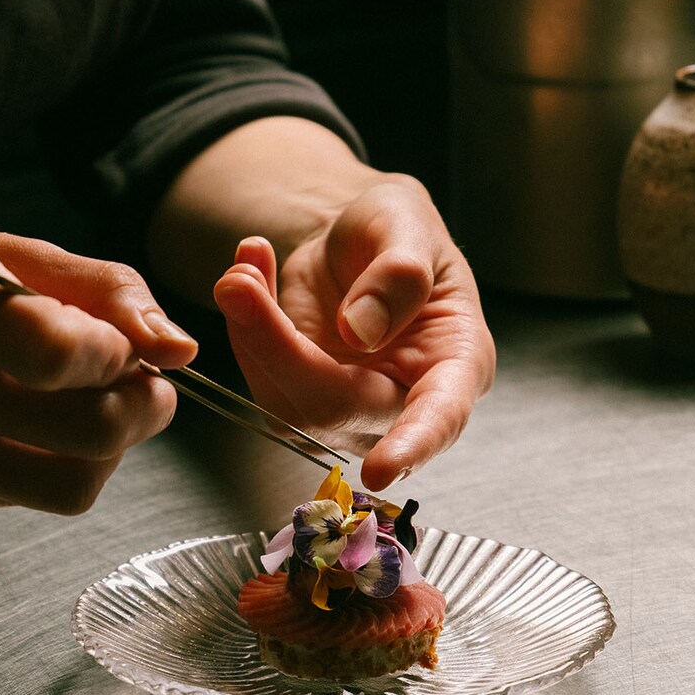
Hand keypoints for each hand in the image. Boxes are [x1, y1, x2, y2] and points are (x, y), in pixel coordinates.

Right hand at [0, 216, 197, 512]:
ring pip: (69, 487)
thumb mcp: (2, 244)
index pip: (51, 353)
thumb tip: (181, 349)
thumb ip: (102, 288)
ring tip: (95, 401)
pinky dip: (62, 462)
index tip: (118, 337)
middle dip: (141, 408)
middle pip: (85, 435)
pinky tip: (34, 419)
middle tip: (138, 376)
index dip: (115, 353)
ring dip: (112, 449)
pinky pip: (33, 496)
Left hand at [211, 176, 494, 490]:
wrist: (360, 238)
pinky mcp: (302, 398)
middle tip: (239, 282)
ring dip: (250, 333)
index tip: (381, 470)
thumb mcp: (407, 223)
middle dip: (277, 348)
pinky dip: (243, 326)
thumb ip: (396, 274)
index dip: (413, 445)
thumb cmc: (401, 233)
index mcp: (456, 363)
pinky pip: (261, 379)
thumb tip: (360, 332)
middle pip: (336, 407)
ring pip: (285, 403)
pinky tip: (249, 274)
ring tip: (246, 267)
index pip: (440, 416)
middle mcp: (403, 400)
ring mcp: (349, 408)